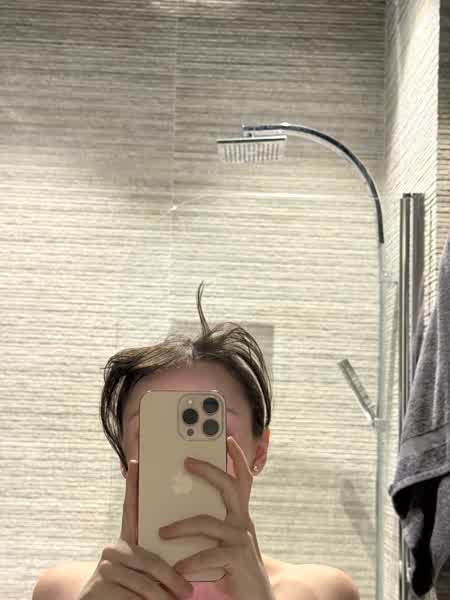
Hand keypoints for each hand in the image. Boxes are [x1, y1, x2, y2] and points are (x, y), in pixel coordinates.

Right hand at [77, 459, 193, 599]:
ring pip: (145, 582)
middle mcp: (114, 548)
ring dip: (163, 598)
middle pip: (151, 560)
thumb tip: (185, 557)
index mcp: (127, 541)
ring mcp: (106, 565)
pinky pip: (134, 596)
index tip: (137, 463)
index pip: (130, 508)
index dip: (133, 486)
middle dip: (172, 579)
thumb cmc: (130, 593)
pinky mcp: (100, 584)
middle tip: (187, 592)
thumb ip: (157, 559)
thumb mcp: (145, 573)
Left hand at [158, 436, 275, 599]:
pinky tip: (178, 568)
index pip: (243, 480)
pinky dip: (190, 561)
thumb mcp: (223, 543)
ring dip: (182, 526)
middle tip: (187, 461)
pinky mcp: (237, 559)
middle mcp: (243, 522)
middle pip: (229, 486)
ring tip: (162, 532)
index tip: (228, 439)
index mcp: (240, 516)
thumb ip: (209, 525)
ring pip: (208, 522)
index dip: (238, 458)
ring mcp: (242, 539)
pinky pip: (208, 553)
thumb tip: (178, 509)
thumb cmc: (233, 570)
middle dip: (209, 470)